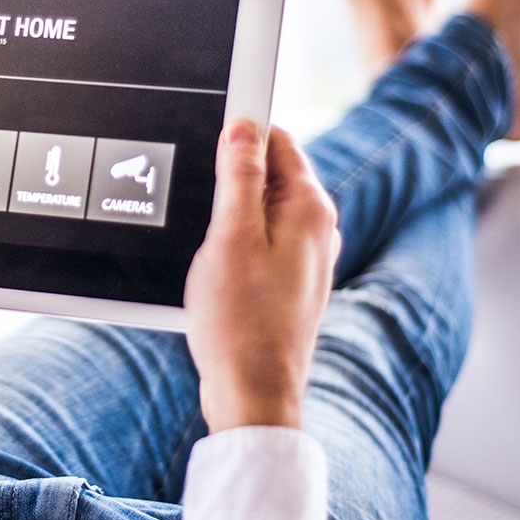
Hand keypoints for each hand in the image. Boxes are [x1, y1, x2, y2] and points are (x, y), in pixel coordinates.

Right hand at [183, 120, 339, 431]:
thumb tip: (243, 127)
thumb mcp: (229, 235)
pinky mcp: (293, 282)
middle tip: (200, 210)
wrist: (253, 392)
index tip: (205, 149)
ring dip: (229, 217)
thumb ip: (239, 175)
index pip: (277, 140)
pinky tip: (216, 273)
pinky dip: (236, 245)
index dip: (238, 136)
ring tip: (208, 250)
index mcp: (309, 207)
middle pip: (269, 174)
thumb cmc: (240, 320)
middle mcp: (319, 229)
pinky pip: (261, 242)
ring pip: (262, 210)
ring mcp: (309, 257)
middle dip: (230, 181)